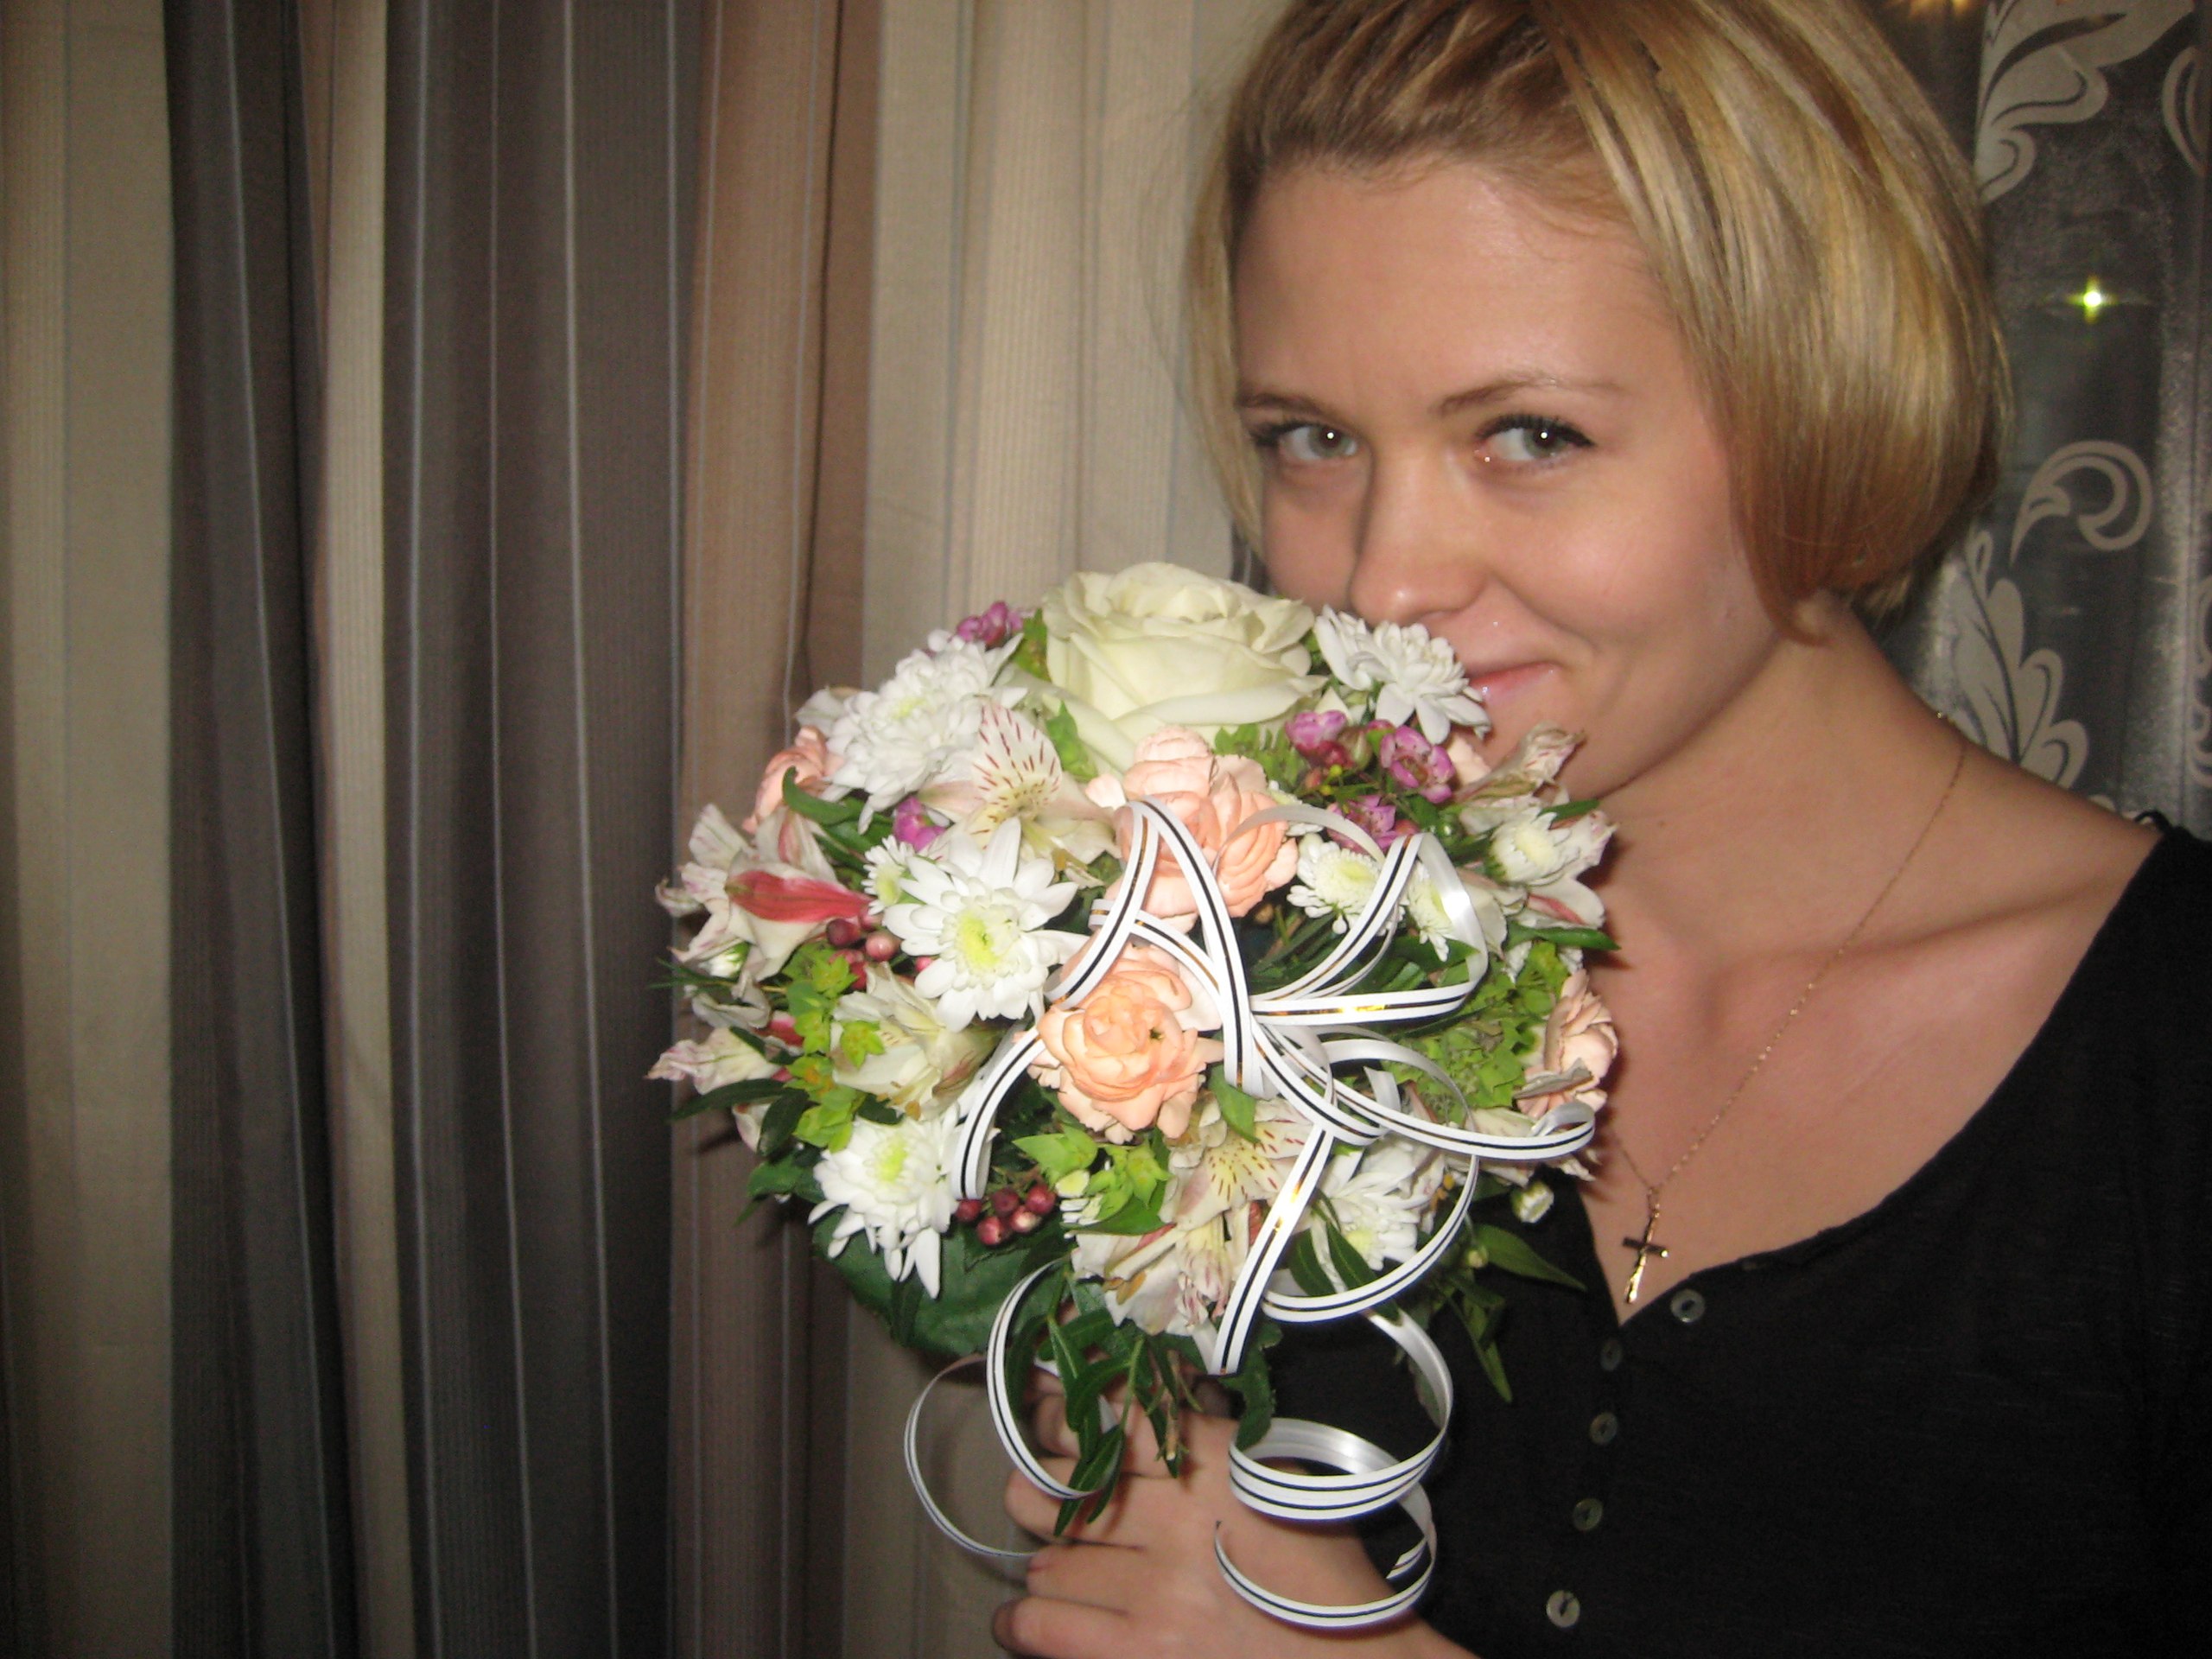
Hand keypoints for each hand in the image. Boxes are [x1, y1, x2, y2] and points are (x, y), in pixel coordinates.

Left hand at [992, 1379, 1469, 1658]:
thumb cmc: (1322, 1570)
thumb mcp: (1276, 1478)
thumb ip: (1207, 1440)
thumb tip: (1135, 1406)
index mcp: (1215, 1461)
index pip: (1113, 1416)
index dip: (1066, 1414)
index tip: (1051, 1416)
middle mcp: (1175, 1518)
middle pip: (1061, 1485)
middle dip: (1043, 1487)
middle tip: (1044, 1493)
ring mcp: (1153, 1590)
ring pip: (1048, 1555)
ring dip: (1049, 1558)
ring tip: (1063, 1565)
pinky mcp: (1138, 1652)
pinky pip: (1041, 1623)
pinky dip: (1021, 1617)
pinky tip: (1022, 1614)